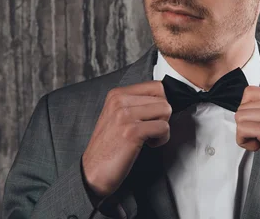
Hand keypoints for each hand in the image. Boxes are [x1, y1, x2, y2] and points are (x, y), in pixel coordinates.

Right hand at [81, 81, 171, 197]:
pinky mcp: (132, 131)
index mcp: (117, 94)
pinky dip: (161, 139)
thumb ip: (136, 104)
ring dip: (163, 127)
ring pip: (166, 110)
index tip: (151, 118)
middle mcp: (119, 100)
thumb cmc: (109, 148)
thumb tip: (163, 99)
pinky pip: (163, 127)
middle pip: (163, 98)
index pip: (156, 86)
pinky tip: (148, 145)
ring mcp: (124, 115)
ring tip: (148, 137)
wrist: (92, 173)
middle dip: (162, 117)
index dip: (160, 104)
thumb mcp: (118, 117)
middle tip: (149, 130)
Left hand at [235, 87, 259, 203]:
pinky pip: (242, 129)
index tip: (258, 124)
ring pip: (240, 116)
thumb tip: (244, 106)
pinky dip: (244, 141)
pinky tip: (258, 147)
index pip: (250, 93)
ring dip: (244, 133)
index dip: (248, 111)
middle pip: (243, 105)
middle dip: (246, 124)